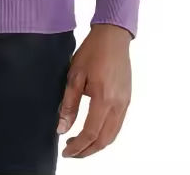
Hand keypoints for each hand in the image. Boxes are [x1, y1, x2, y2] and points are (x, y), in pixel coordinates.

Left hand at [57, 24, 131, 157]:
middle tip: (71, 152)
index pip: (90, 133)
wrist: (113, 37)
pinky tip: (93, 131)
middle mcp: (118, 105)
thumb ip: (68, 104)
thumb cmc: (92, 52)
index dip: (77, 147)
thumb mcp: (74, 75)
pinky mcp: (127, 99)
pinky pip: (118, 124)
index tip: (65, 152)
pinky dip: (105, 134)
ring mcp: (125, 103)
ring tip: (80, 144)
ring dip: (97, 144)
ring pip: (113, 135)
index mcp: (104, 99)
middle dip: (87, 151)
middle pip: (104, 140)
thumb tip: (62, 128)